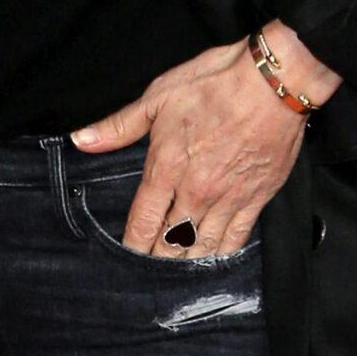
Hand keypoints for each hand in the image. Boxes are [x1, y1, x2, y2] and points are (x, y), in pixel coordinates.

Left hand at [70, 22, 340, 258]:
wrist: (274, 83)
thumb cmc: (216, 82)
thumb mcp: (158, 96)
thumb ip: (120, 125)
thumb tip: (82, 140)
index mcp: (167, 167)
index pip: (143, 222)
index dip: (133, 245)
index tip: (127, 256)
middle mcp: (196, 191)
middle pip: (171, 242)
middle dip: (158, 259)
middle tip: (149, 272)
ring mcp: (228, 199)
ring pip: (203, 247)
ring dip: (188, 262)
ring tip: (177, 273)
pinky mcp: (257, 199)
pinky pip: (237, 239)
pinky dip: (222, 254)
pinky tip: (214, 259)